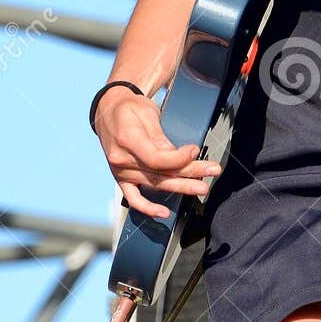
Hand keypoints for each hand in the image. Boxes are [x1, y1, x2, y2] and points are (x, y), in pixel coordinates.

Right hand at [95, 89, 222, 220]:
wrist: (107, 110)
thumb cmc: (130, 109)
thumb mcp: (147, 113)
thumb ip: (161, 137)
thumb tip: (180, 156)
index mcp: (127, 139)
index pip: (156, 158)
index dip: (179, 158)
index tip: (195, 151)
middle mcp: (121, 159)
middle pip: (160, 172)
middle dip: (190, 173)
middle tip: (213, 171)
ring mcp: (120, 172)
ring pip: (155, 184)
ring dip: (181, 187)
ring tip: (202, 187)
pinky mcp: (121, 178)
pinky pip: (133, 198)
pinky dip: (148, 208)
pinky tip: (164, 212)